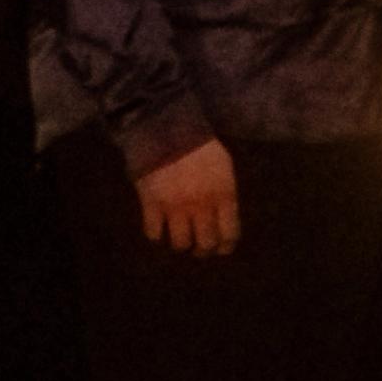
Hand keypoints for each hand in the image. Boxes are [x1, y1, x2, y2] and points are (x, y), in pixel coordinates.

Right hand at [135, 137, 239, 255]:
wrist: (167, 129)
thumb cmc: (199, 146)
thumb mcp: (224, 167)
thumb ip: (225, 193)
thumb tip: (224, 219)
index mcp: (224, 195)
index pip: (230, 233)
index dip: (225, 246)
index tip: (221, 249)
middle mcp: (202, 205)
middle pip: (206, 244)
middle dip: (204, 251)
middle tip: (199, 249)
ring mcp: (175, 207)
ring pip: (180, 244)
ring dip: (181, 245)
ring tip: (180, 240)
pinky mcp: (151, 204)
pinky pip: (154, 233)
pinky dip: (157, 235)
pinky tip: (159, 229)